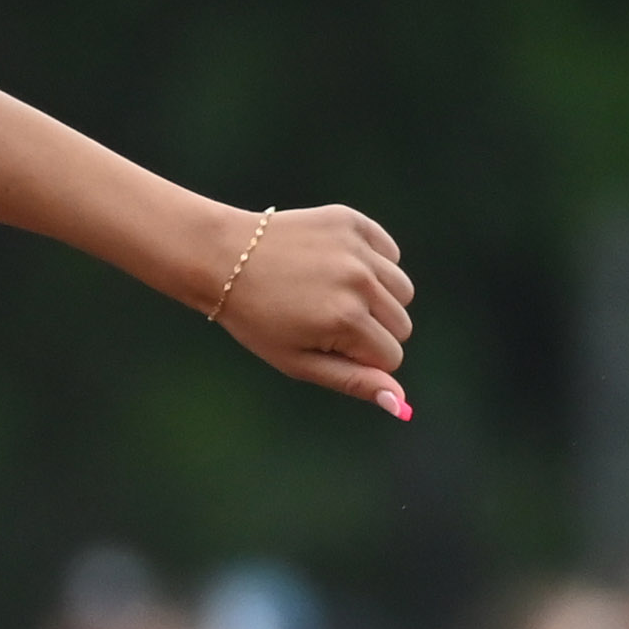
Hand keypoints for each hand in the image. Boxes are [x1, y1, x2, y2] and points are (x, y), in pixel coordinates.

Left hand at [213, 206, 413, 419]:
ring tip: (331, 294)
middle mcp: (360, 282)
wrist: (225, 259)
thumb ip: (353, 381)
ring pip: (402, 290)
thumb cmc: (258, 319)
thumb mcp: (298, 361)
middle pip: (402, 325)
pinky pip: (390, 255)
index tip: (327, 346)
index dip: (362, 359)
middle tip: (324, 319)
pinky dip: (372, 264)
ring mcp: (358, 250)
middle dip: (372, 331)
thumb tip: (401, 405)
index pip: (392, 356)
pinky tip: (334, 267)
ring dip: (377, 298)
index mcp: (346, 320)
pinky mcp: (354, 223)